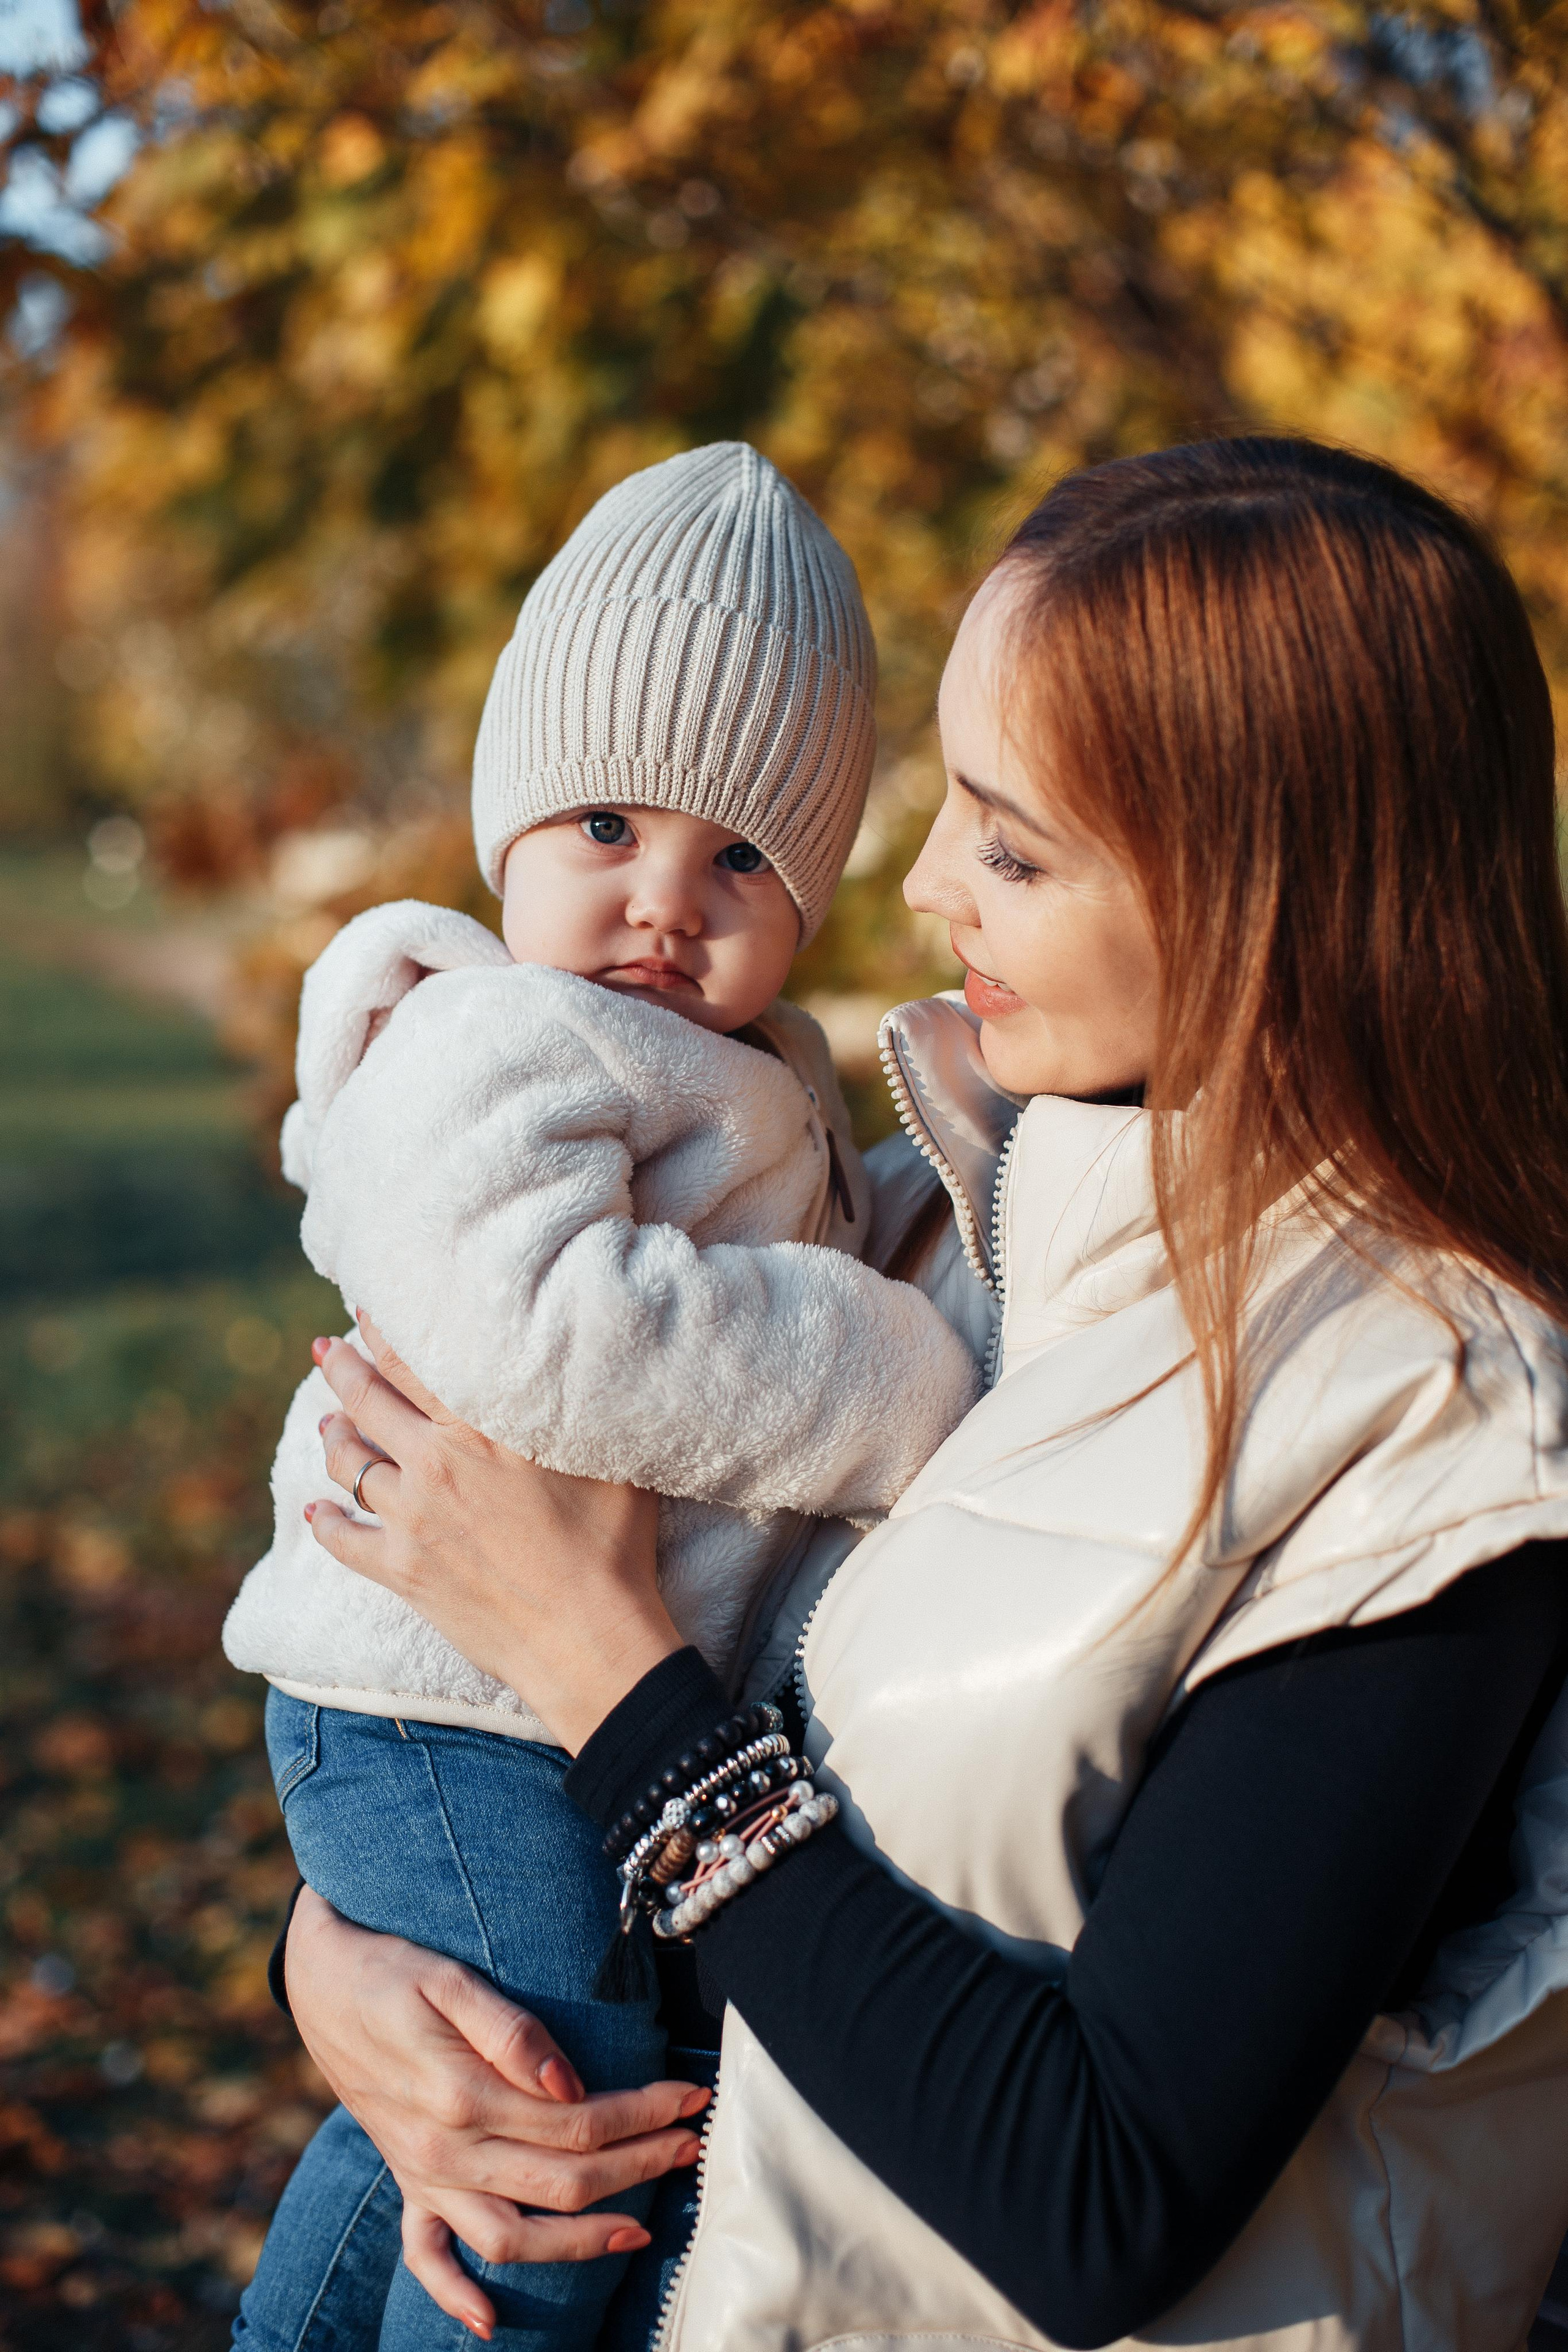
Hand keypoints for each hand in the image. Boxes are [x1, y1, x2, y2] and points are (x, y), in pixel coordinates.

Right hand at [286, 1888, 709, 2338]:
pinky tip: (489, 2321)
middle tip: (689, 2147)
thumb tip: (572, 2081)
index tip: (691, 2098)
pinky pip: (426, 2256)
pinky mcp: (408, 2182)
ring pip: (512, 2235)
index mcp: (462, 2095)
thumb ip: (512, 2032)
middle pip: (561, 2181)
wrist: (323, 1984)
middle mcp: (445, 2150)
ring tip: (639, 2230)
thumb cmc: (395, 1970)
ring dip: (580, 2241)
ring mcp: (424, 2175)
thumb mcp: (450, 1979)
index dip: (643, 2113)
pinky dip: (454, 2294)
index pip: (578, 2121)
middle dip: (637, 2167)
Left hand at [305, 1316, 680, 1751]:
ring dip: (333, 1437)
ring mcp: (412, 1518)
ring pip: (350, 1464)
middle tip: (326, 1348)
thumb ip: (577, 1407)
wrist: (588, 1639)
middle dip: (342, 1368)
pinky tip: (314, 1511)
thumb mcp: (607, 1455)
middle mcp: (436, 1462)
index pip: (414, 1363)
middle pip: (370, 1400)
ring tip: (326, 1422)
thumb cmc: (612, 1545)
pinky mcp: (402, 1570)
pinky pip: (343, 1540)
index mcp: (482, 1427)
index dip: (383, 1331)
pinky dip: (324, 1523)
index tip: (365, 1311)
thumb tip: (584, 1362)